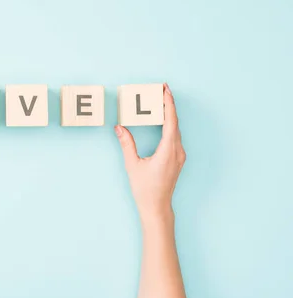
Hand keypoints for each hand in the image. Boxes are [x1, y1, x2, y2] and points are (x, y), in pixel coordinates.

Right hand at [114, 83, 185, 223]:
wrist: (157, 207)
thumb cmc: (145, 189)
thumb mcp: (132, 165)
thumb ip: (126, 144)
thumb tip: (119, 127)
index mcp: (168, 150)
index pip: (171, 121)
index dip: (169, 104)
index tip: (166, 90)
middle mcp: (177, 151)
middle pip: (175, 122)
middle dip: (169, 105)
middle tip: (162, 90)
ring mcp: (179, 155)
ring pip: (176, 129)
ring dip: (170, 115)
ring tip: (162, 102)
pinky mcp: (177, 159)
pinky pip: (175, 137)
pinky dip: (170, 125)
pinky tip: (164, 121)